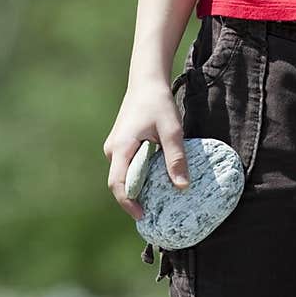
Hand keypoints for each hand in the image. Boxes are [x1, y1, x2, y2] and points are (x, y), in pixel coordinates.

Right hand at [103, 80, 189, 221]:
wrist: (147, 80)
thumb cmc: (158, 103)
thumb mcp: (172, 130)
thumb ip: (176, 158)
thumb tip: (183, 187)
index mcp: (121, 148)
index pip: (118, 184)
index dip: (129, 203)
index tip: (143, 216)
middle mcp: (112, 150)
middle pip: (120, 182)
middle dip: (135, 199)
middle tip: (154, 213)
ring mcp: (115, 147)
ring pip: (123, 174)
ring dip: (138, 187)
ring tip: (158, 199)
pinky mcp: (121, 144)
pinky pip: (127, 166)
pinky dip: (139, 175)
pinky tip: (156, 180)